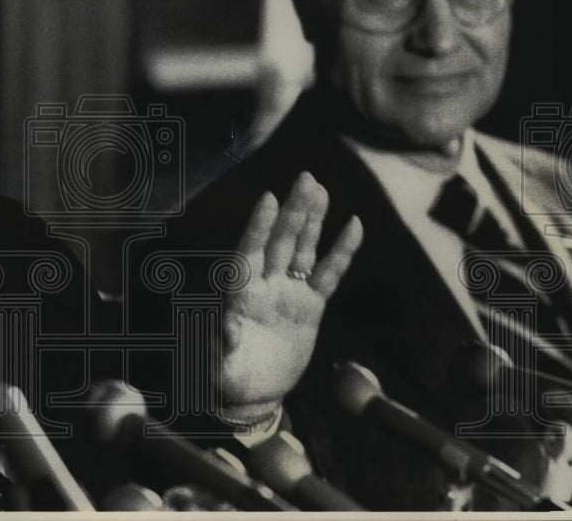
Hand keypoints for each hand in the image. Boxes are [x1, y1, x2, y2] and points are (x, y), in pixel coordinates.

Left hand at [219, 171, 362, 418]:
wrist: (251, 393)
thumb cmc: (226, 377)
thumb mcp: (218, 363)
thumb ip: (222, 342)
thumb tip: (226, 324)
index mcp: (239, 294)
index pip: (249, 253)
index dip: (258, 227)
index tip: (268, 199)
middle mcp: (264, 285)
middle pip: (280, 241)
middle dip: (293, 211)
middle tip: (306, 178)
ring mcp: (288, 292)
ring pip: (303, 249)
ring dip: (313, 221)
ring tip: (321, 190)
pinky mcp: (310, 306)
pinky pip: (328, 274)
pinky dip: (341, 252)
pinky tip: (353, 226)